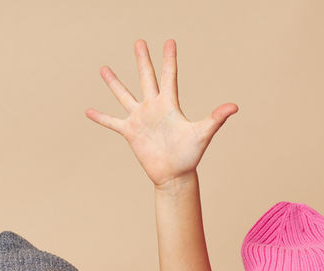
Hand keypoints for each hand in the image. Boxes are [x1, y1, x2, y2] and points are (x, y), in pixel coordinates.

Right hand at [86, 39, 237, 187]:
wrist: (174, 175)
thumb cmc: (190, 156)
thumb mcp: (203, 134)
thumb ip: (216, 118)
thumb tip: (234, 106)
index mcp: (169, 104)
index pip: (169, 76)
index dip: (169, 59)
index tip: (169, 41)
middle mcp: (153, 107)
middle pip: (146, 78)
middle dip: (143, 60)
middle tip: (139, 42)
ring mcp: (140, 119)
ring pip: (124, 96)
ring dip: (114, 83)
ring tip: (104, 69)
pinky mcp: (130, 132)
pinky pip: (112, 122)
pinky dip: (101, 117)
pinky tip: (88, 111)